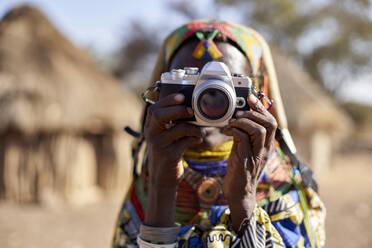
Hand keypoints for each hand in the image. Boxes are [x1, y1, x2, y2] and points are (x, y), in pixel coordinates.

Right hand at [144, 93, 203, 186]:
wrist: (162, 180)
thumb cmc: (166, 154)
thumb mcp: (163, 139)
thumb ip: (170, 125)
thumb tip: (189, 109)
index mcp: (150, 128)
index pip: (154, 109)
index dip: (167, 100)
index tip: (181, 96)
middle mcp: (152, 135)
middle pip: (159, 115)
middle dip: (177, 109)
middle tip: (191, 111)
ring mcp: (159, 145)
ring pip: (177, 128)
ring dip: (193, 127)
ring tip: (200, 130)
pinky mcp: (170, 156)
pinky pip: (185, 142)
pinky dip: (195, 138)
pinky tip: (198, 139)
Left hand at [223, 94, 276, 232]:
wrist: (240, 193)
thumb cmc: (241, 170)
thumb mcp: (245, 150)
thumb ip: (245, 136)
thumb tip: (239, 119)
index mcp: (266, 146)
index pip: (272, 122)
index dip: (262, 108)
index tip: (251, 98)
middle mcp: (264, 150)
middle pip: (270, 124)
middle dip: (254, 113)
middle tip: (240, 113)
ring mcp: (256, 156)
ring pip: (259, 131)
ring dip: (244, 122)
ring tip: (232, 123)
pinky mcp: (245, 162)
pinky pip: (243, 141)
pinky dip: (234, 132)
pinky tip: (227, 132)